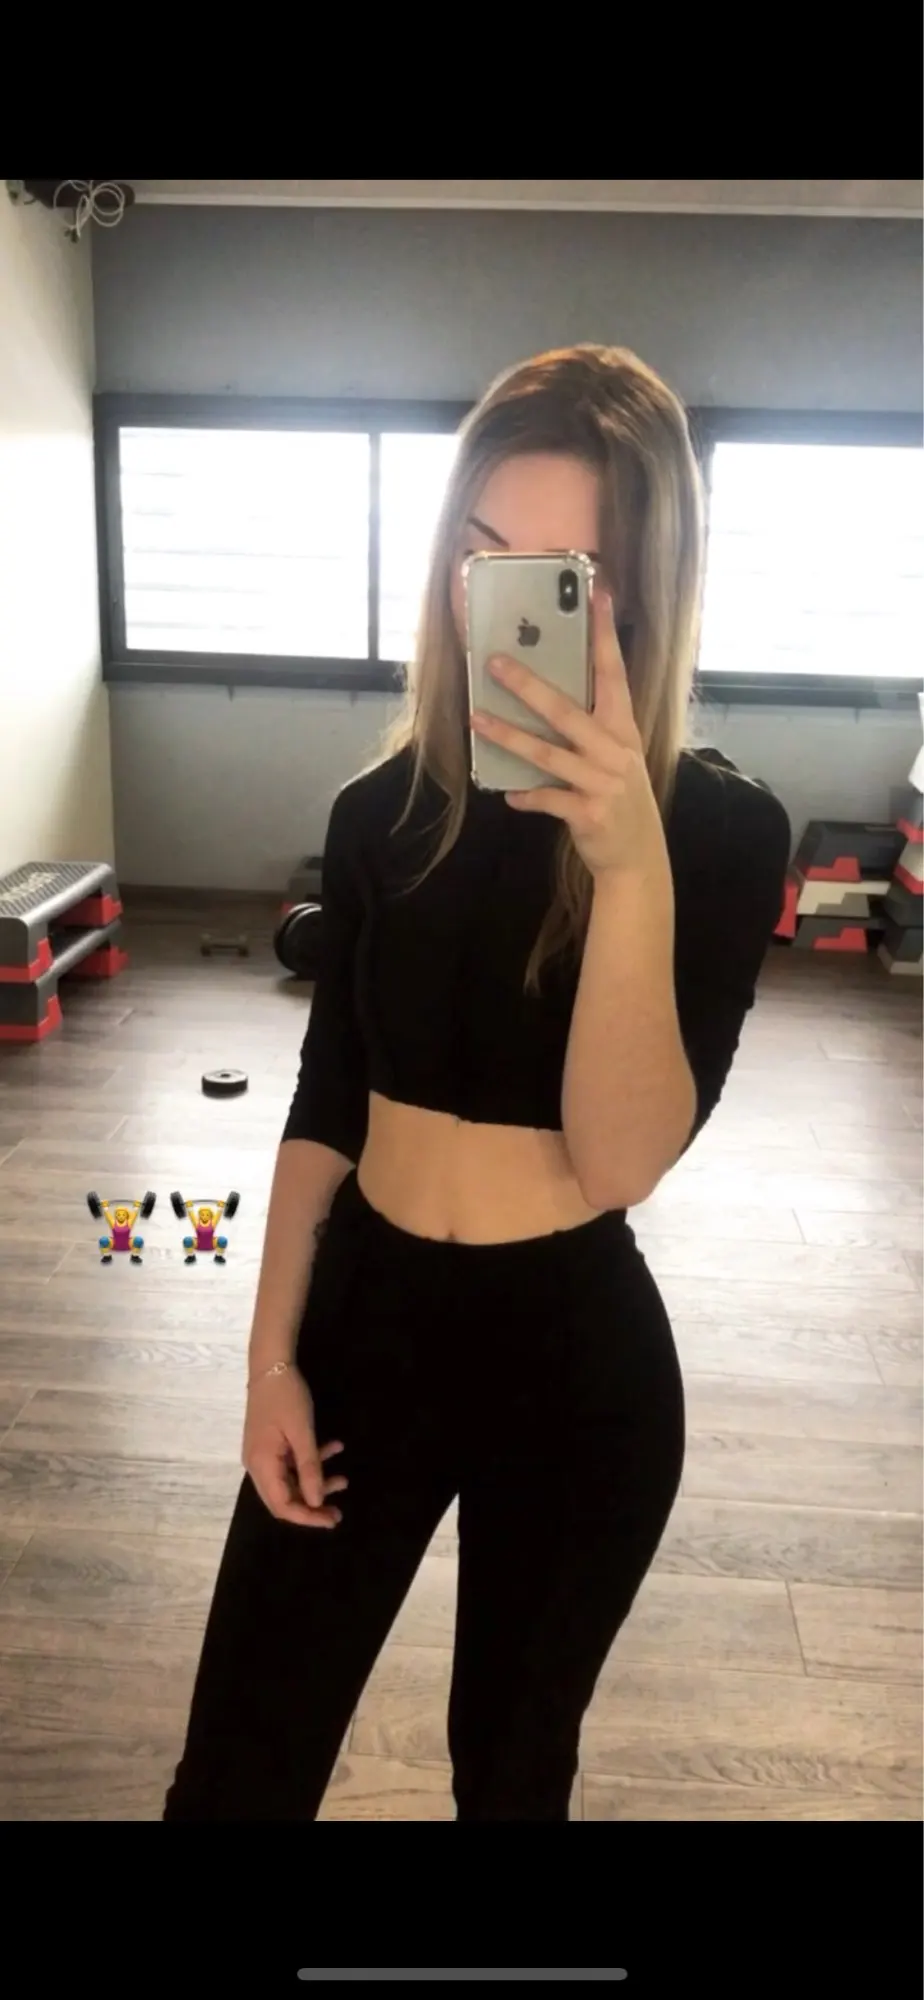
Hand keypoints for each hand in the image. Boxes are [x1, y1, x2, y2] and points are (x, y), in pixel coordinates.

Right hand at [243, 1365, 347, 1528]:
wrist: (271, 1365)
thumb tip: (316, 1502)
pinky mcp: (270, 1445)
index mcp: (261, 1465)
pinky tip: (334, 1448)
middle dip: (312, 1506)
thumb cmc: (286, 1397)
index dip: (307, 1516)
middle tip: (338, 1511)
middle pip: (284, 1498)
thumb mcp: (302, 1432)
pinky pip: (291, 1463)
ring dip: (316, 1482)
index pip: (282, 1505)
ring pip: (290, 1481)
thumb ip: (309, 1468)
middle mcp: (257, 1466)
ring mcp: (263, 1455)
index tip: (331, 1519)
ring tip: (343, 1479)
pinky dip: (311, 1461)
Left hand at [470, 585, 665, 878]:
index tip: (596, 595)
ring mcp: (603, 783)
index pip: (615, 673)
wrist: (638, 857)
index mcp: (623, 730)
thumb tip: (543, 699)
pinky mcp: (588, 813)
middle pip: (567, 710)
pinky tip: (507, 793)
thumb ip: (589, 730)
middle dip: (529, 684)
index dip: (605, 634)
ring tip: (477, 718)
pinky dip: (526, 795)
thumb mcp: (615, 758)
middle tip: (495, 662)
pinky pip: (547, 798)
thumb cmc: (618, 799)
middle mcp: (615, 751)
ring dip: (508, 736)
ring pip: (547, 753)